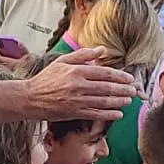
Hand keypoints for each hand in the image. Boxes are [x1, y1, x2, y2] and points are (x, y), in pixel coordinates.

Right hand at [22, 47, 140, 120]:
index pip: (103, 73)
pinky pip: (96, 114)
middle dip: (123, 89)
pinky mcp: (74, 112)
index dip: (119, 76)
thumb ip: (83, 54)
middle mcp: (78, 85)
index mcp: (76, 71)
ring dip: (119, 101)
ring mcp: (77, 100)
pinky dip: (109, 114)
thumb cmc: (47, 78)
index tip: (129, 78)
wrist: (30, 98)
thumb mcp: (62, 61)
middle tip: (134, 91)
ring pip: (104, 101)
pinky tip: (119, 114)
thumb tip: (102, 49)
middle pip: (107, 87)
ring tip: (129, 101)